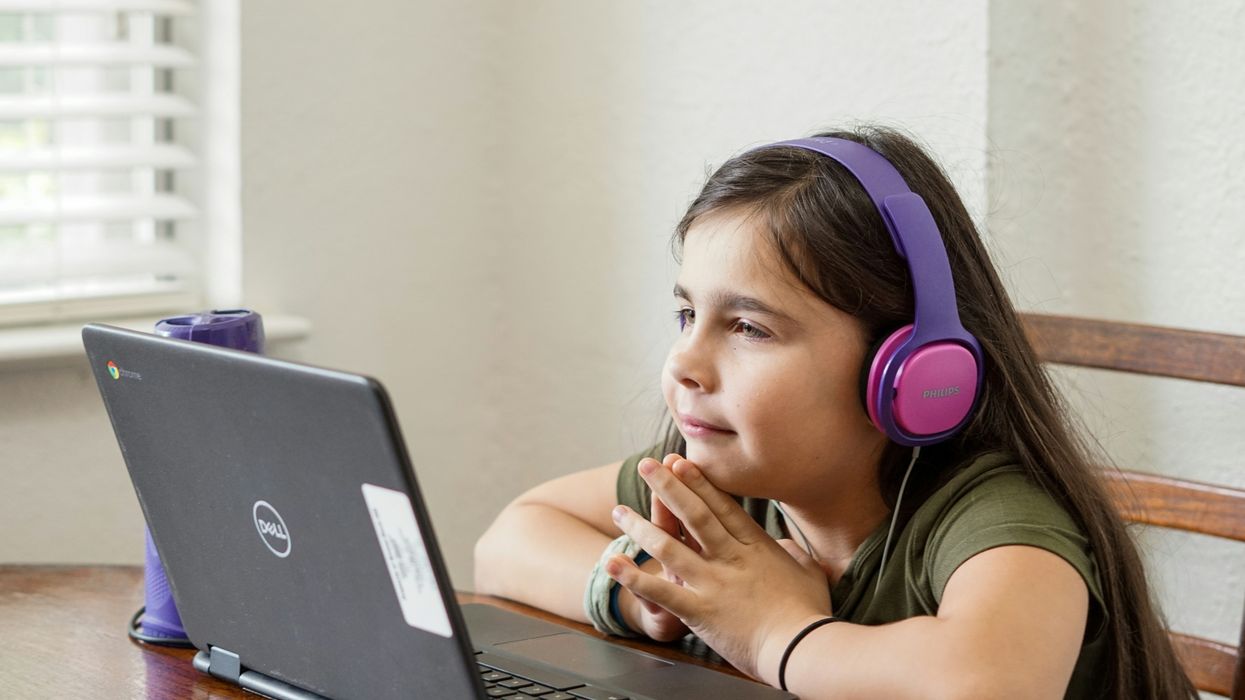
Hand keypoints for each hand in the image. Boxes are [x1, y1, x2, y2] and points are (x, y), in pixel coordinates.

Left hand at [605, 456, 832, 681]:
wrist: (801, 648)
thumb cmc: (809, 614)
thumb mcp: (809, 573)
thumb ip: (794, 554)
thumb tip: (785, 545)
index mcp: (755, 547)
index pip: (721, 506)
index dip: (698, 482)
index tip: (680, 462)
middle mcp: (729, 558)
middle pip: (693, 514)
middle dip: (667, 487)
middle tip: (647, 465)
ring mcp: (712, 582)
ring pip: (669, 546)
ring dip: (641, 527)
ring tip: (620, 511)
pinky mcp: (699, 610)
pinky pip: (660, 590)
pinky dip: (634, 577)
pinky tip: (613, 563)